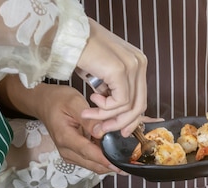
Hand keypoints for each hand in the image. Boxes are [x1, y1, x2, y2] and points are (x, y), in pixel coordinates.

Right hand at [35, 84, 123, 174]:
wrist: (44, 103)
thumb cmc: (58, 100)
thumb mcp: (74, 103)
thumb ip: (88, 119)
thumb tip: (102, 132)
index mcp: (65, 138)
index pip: (89, 153)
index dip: (107, 160)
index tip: (122, 165)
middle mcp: (66, 151)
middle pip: (93, 164)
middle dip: (112, 165)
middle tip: (132, 162)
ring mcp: (70, 154)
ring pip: (94, 165)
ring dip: (109, 162)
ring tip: (127, 157)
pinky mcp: (74, 153)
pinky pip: (91, 160)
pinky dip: (104, 158)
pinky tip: (116, 152)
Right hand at [76, 18, 147, 137]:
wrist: (66, 35)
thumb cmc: (80, 53)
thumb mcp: (103, 75)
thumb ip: (113, 91)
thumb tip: (117, 115)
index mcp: (138, 62)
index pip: (141, 97)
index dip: (131, 118)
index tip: (121, 131)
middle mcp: (139, 62)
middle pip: (139, 104)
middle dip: (121, 123)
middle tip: (103, 129)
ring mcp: (133, 65)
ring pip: (129, 106)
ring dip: (107, 116)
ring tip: (89, 114)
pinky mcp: (121, 70)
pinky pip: (120, 102)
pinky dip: (105, 108)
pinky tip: (92, 99)